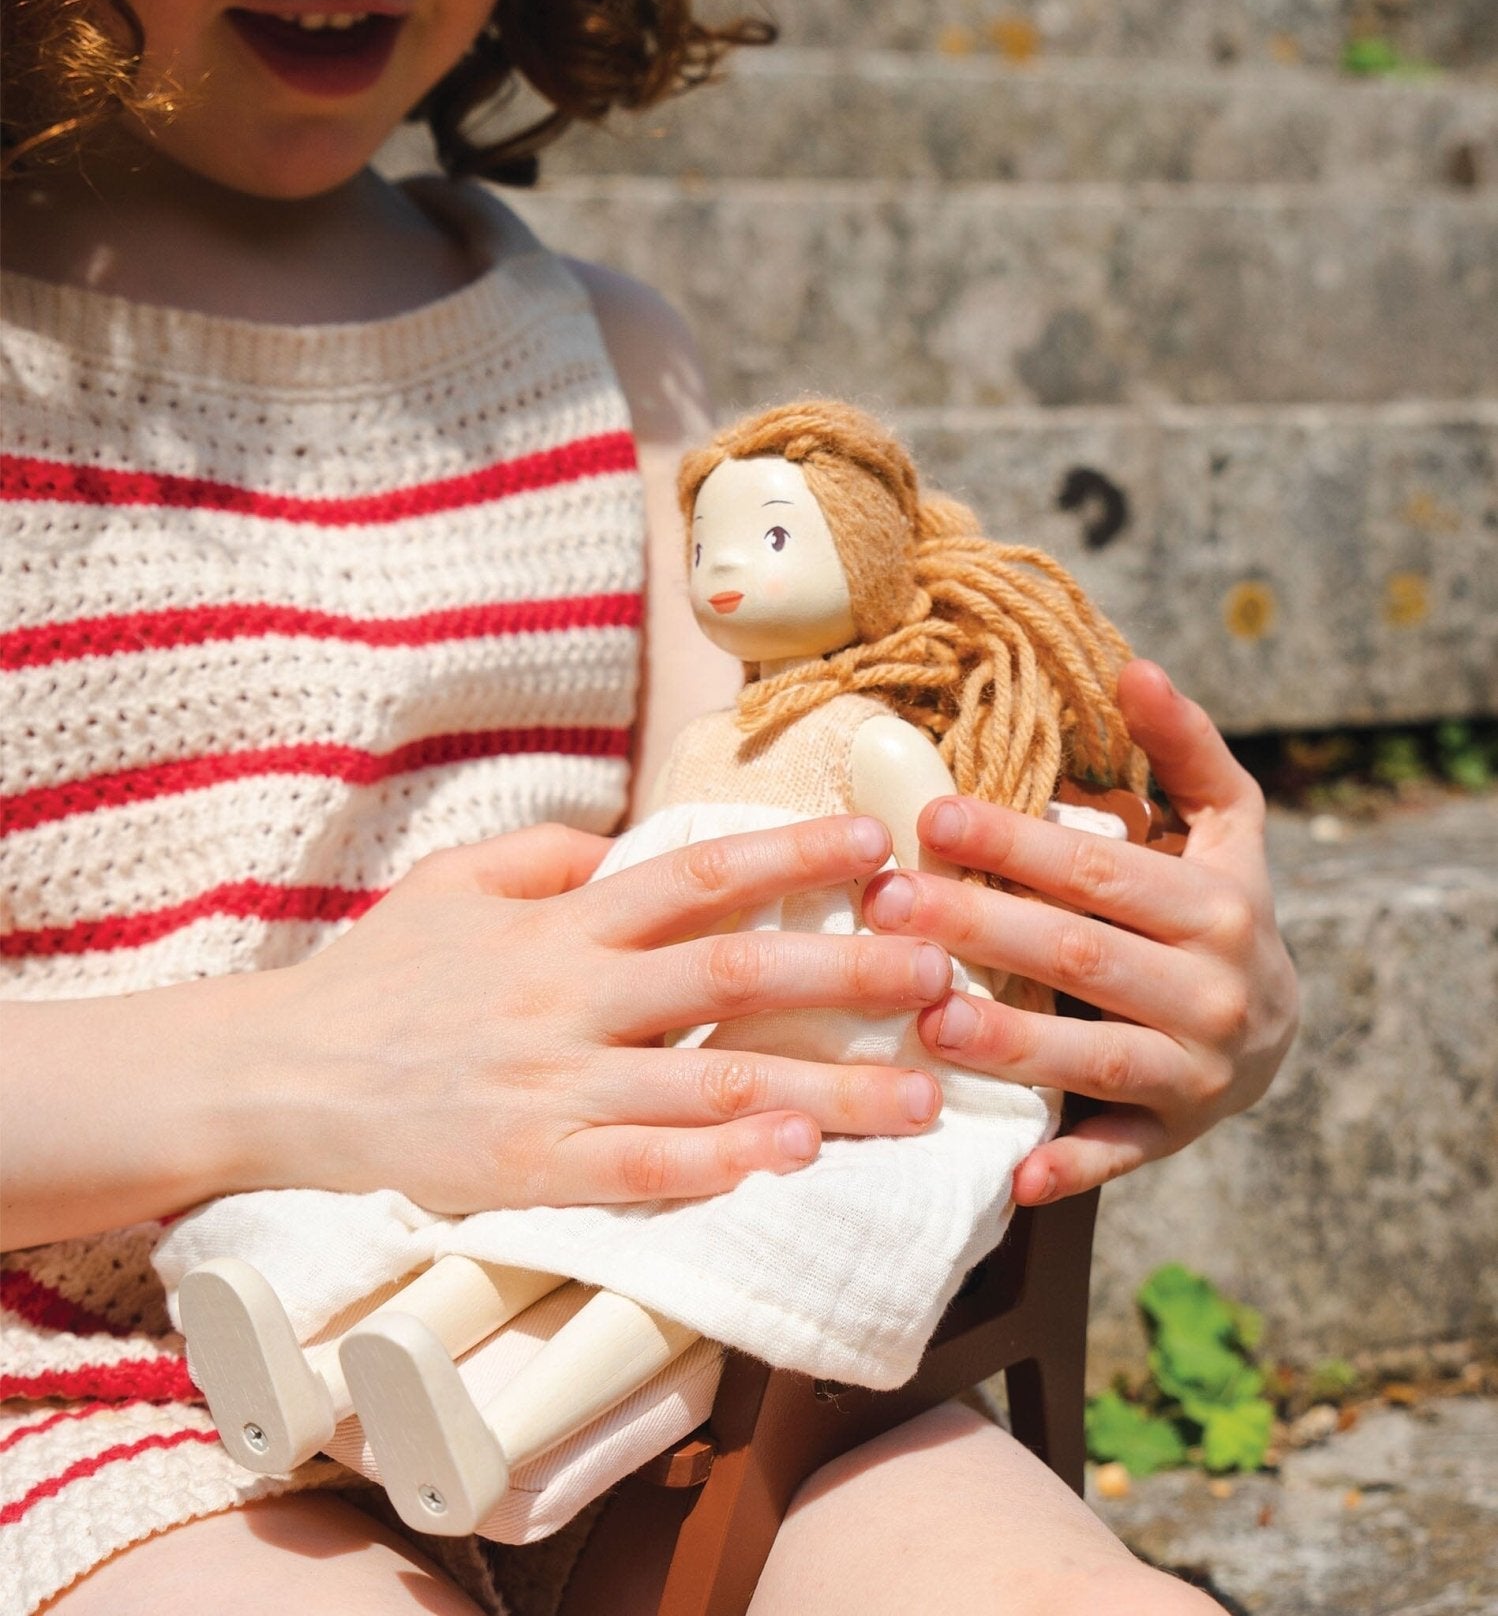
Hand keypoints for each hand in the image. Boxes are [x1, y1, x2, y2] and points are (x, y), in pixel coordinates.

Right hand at [244, 816, 950, 1214]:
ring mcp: (554, 1087)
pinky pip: (641, 1171)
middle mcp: (570, 997)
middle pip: (732, 979)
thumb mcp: (458, 881)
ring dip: (822, 1091)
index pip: (697, 877)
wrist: (276, 1076)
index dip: (793, 859)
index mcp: (562, 924)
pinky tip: (795, 1163)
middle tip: (941, 974)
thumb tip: (635, 845)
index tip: (879, 848)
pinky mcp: (531, 1170)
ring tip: (919, 1099)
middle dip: (846, 973)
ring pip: (709, 1086)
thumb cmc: (377, 975)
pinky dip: (721, 1168)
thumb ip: (551, 854)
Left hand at [860, 660, 1298, 1203]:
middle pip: (1078, 959)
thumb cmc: (1218, 904)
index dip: (1015, 844)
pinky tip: (1012, 1174)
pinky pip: (1117, 1156)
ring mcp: (1195, 1074)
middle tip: (888, 904)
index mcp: (1216, 908)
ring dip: (1011, 1046)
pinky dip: (1069, 1167)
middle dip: (979, 930)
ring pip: (1093, 1061)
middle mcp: (1214, 993)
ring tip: (925, 1022)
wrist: (1277, 1028)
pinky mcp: (1173, 1136)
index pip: (1098, 872)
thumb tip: (1134, 666)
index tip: (931, 818)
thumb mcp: (1226, 821)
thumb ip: (1184, 746)